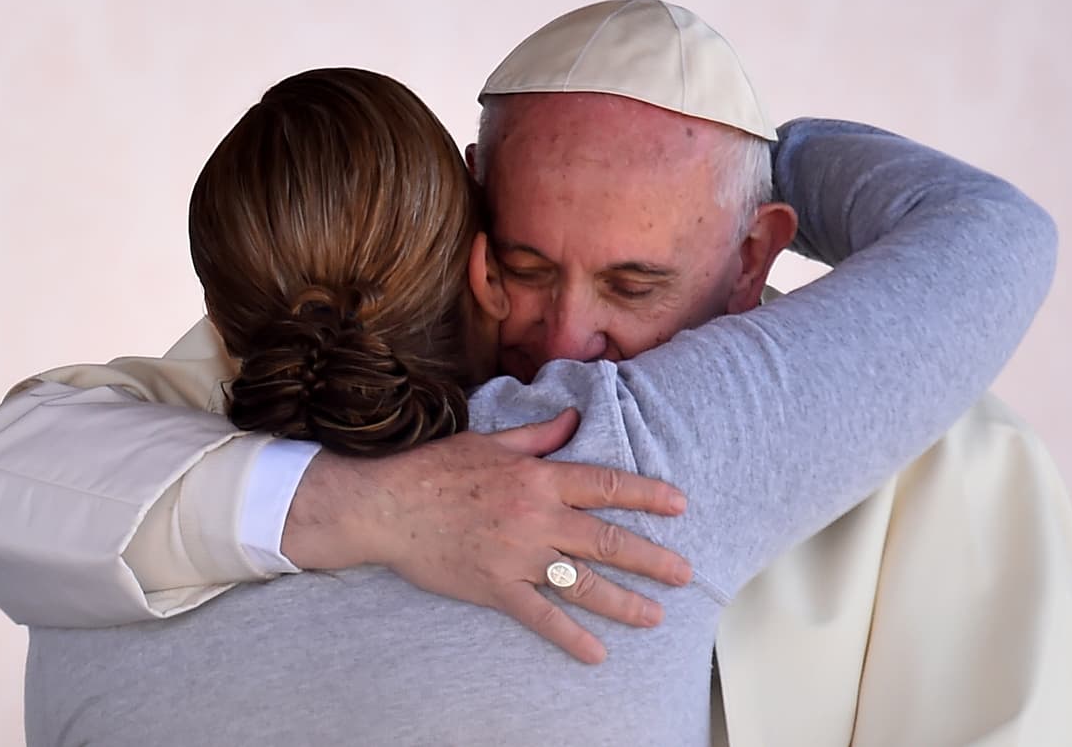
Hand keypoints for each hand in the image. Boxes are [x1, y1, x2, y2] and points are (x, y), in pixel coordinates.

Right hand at [283, 409, 691, 663]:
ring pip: (583, 584)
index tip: (680, 505)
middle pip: (606, 540)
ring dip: (624, 602)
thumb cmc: (435, 468)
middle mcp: (537, 518)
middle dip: (651, 558)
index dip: (647, 495)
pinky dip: (570, 637)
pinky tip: (596, 654)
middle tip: (684, 573)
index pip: (605, 485)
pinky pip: (541, 616)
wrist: (386, 504)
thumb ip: (538, 435)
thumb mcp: (489, 440)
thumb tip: (573, 417)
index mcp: (538, 478)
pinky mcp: (496, 587)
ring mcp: (517, 556)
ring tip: (654, 616)